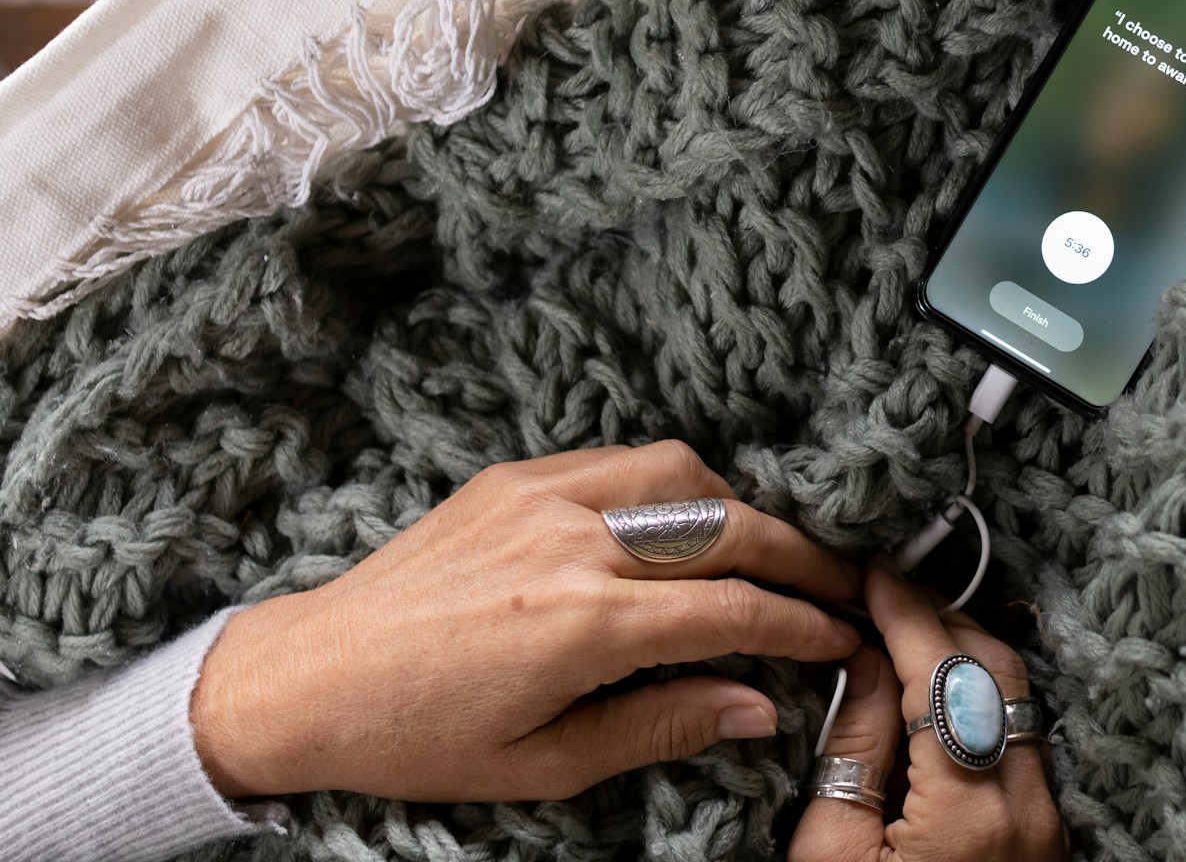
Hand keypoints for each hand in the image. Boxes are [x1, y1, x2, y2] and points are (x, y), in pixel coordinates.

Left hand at [189, 441, 861, 801]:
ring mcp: (542, 498)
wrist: (309, 677)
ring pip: (682, 473)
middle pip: (727, 529)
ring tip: (762, 549)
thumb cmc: (420, 736)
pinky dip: (672, 485)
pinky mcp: (514, 477)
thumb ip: (662, 724)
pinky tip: (681, 521)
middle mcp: (572, 544)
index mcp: (582, 625)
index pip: (731, 611)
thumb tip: (756, 708)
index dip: (800, 626)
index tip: (838, 639)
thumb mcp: (545, 763)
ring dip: (739, 506)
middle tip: (837, 585)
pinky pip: (621, 461)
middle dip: (798, 558)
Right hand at [790, 560, 1068, 861]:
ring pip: (1016, 698)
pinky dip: (977, 700)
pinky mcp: (1044, 832)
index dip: (906, 613)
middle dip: (939, 622)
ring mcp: (1045, 820)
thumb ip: (853, 751)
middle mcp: (1027, 809)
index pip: (942, 676)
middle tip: (883, 600)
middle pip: (995, 671)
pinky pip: (1018, 737)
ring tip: (901, 641)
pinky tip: (930, 698)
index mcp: (969, 814)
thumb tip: (866, 661)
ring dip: (962, 657)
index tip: (875, 574)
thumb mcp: (830, 856)